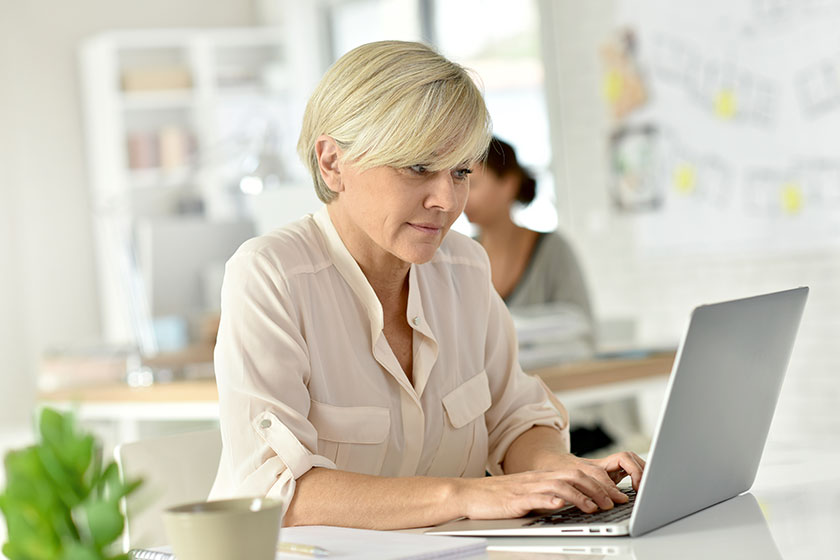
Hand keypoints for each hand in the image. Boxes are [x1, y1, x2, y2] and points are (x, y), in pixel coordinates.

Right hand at [454, 450, 645, 519]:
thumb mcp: (528, 495)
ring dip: (584, 495)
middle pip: (575, 476)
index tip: (617, 494)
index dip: (599, 482)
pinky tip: (566, 505)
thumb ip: (547, 496)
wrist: (468, 495)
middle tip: (617, 500)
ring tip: (599, 506)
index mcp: (542, 477)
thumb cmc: (496, 499)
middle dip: (600, 488)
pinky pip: (540, 496)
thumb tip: (570, 503)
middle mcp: (538, 478)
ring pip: (562, 484)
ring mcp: (528, 487)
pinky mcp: (517, 499)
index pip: (577, 473)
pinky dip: (556, 500)